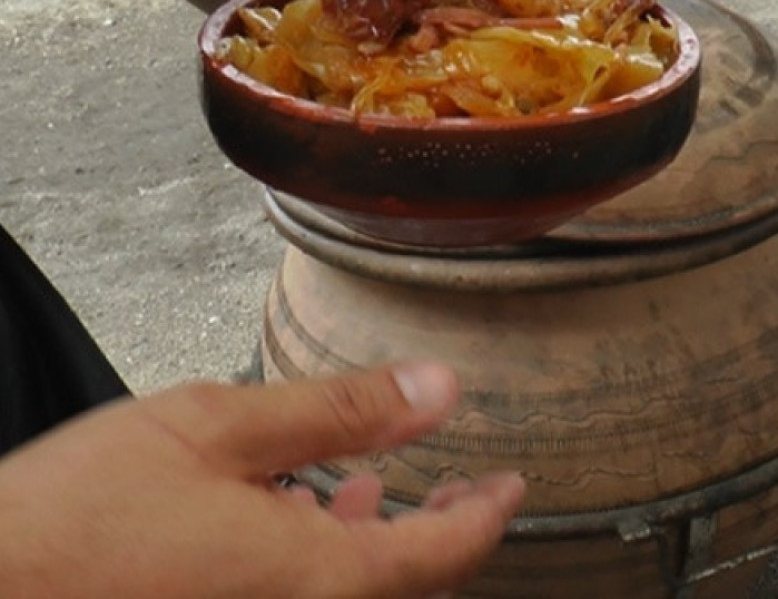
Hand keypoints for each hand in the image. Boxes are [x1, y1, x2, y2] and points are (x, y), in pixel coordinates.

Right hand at [0, 362, 524, 598]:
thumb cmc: (77, 521)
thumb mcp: (218, 429)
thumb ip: (339, 410)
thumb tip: (435, 387)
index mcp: (318, 579)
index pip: (446, 554)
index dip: (488, 513)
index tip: (512, 484)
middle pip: (408, 584)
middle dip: (444, 530)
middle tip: (469, 489)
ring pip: (354, 594)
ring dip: (382, 543)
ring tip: (382, 489)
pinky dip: (323, 559)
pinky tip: (297, 514)